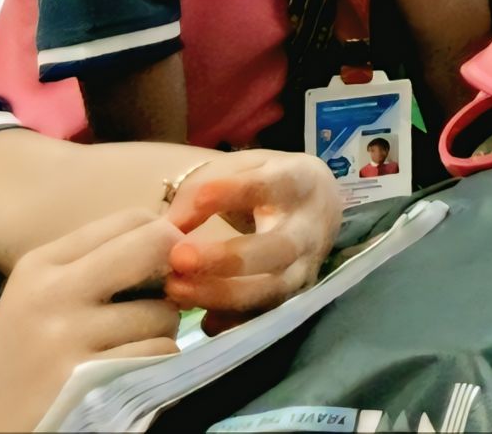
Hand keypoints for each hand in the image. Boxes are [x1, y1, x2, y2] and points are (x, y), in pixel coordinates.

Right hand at [0, 211, 183, 430]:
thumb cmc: (19, 360)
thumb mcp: (38, 297)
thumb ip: (95, 265)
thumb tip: (176, 241)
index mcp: (41, 264)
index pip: (131, 219)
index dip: (162, 238)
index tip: (160, 264)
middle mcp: (53, 292)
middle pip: (155, 246)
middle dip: (173, 271)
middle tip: (161, 298)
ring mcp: (69, 338)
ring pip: (163, 312)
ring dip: (161, 330)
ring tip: (126, 346)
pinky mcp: (89, 379)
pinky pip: (159, 354)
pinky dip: (155, 363)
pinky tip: (124, 372)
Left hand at [159, 148, 339, 314]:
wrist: (320, 208)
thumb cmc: (269, 185)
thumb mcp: (243, 169)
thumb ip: (204, 189)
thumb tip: (170, 228)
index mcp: (299, 184)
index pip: (271, 185)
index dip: (235, 191)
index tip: (199, 199)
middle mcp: (308, 229)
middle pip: (278, 248)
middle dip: (227, 258)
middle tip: (179, 258)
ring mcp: (305, 268)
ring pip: (271, 291)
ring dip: (221, 294)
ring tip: (176, 288)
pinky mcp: (294, 299)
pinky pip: (264, 318)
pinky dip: (232, 322)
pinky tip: (203, 317)